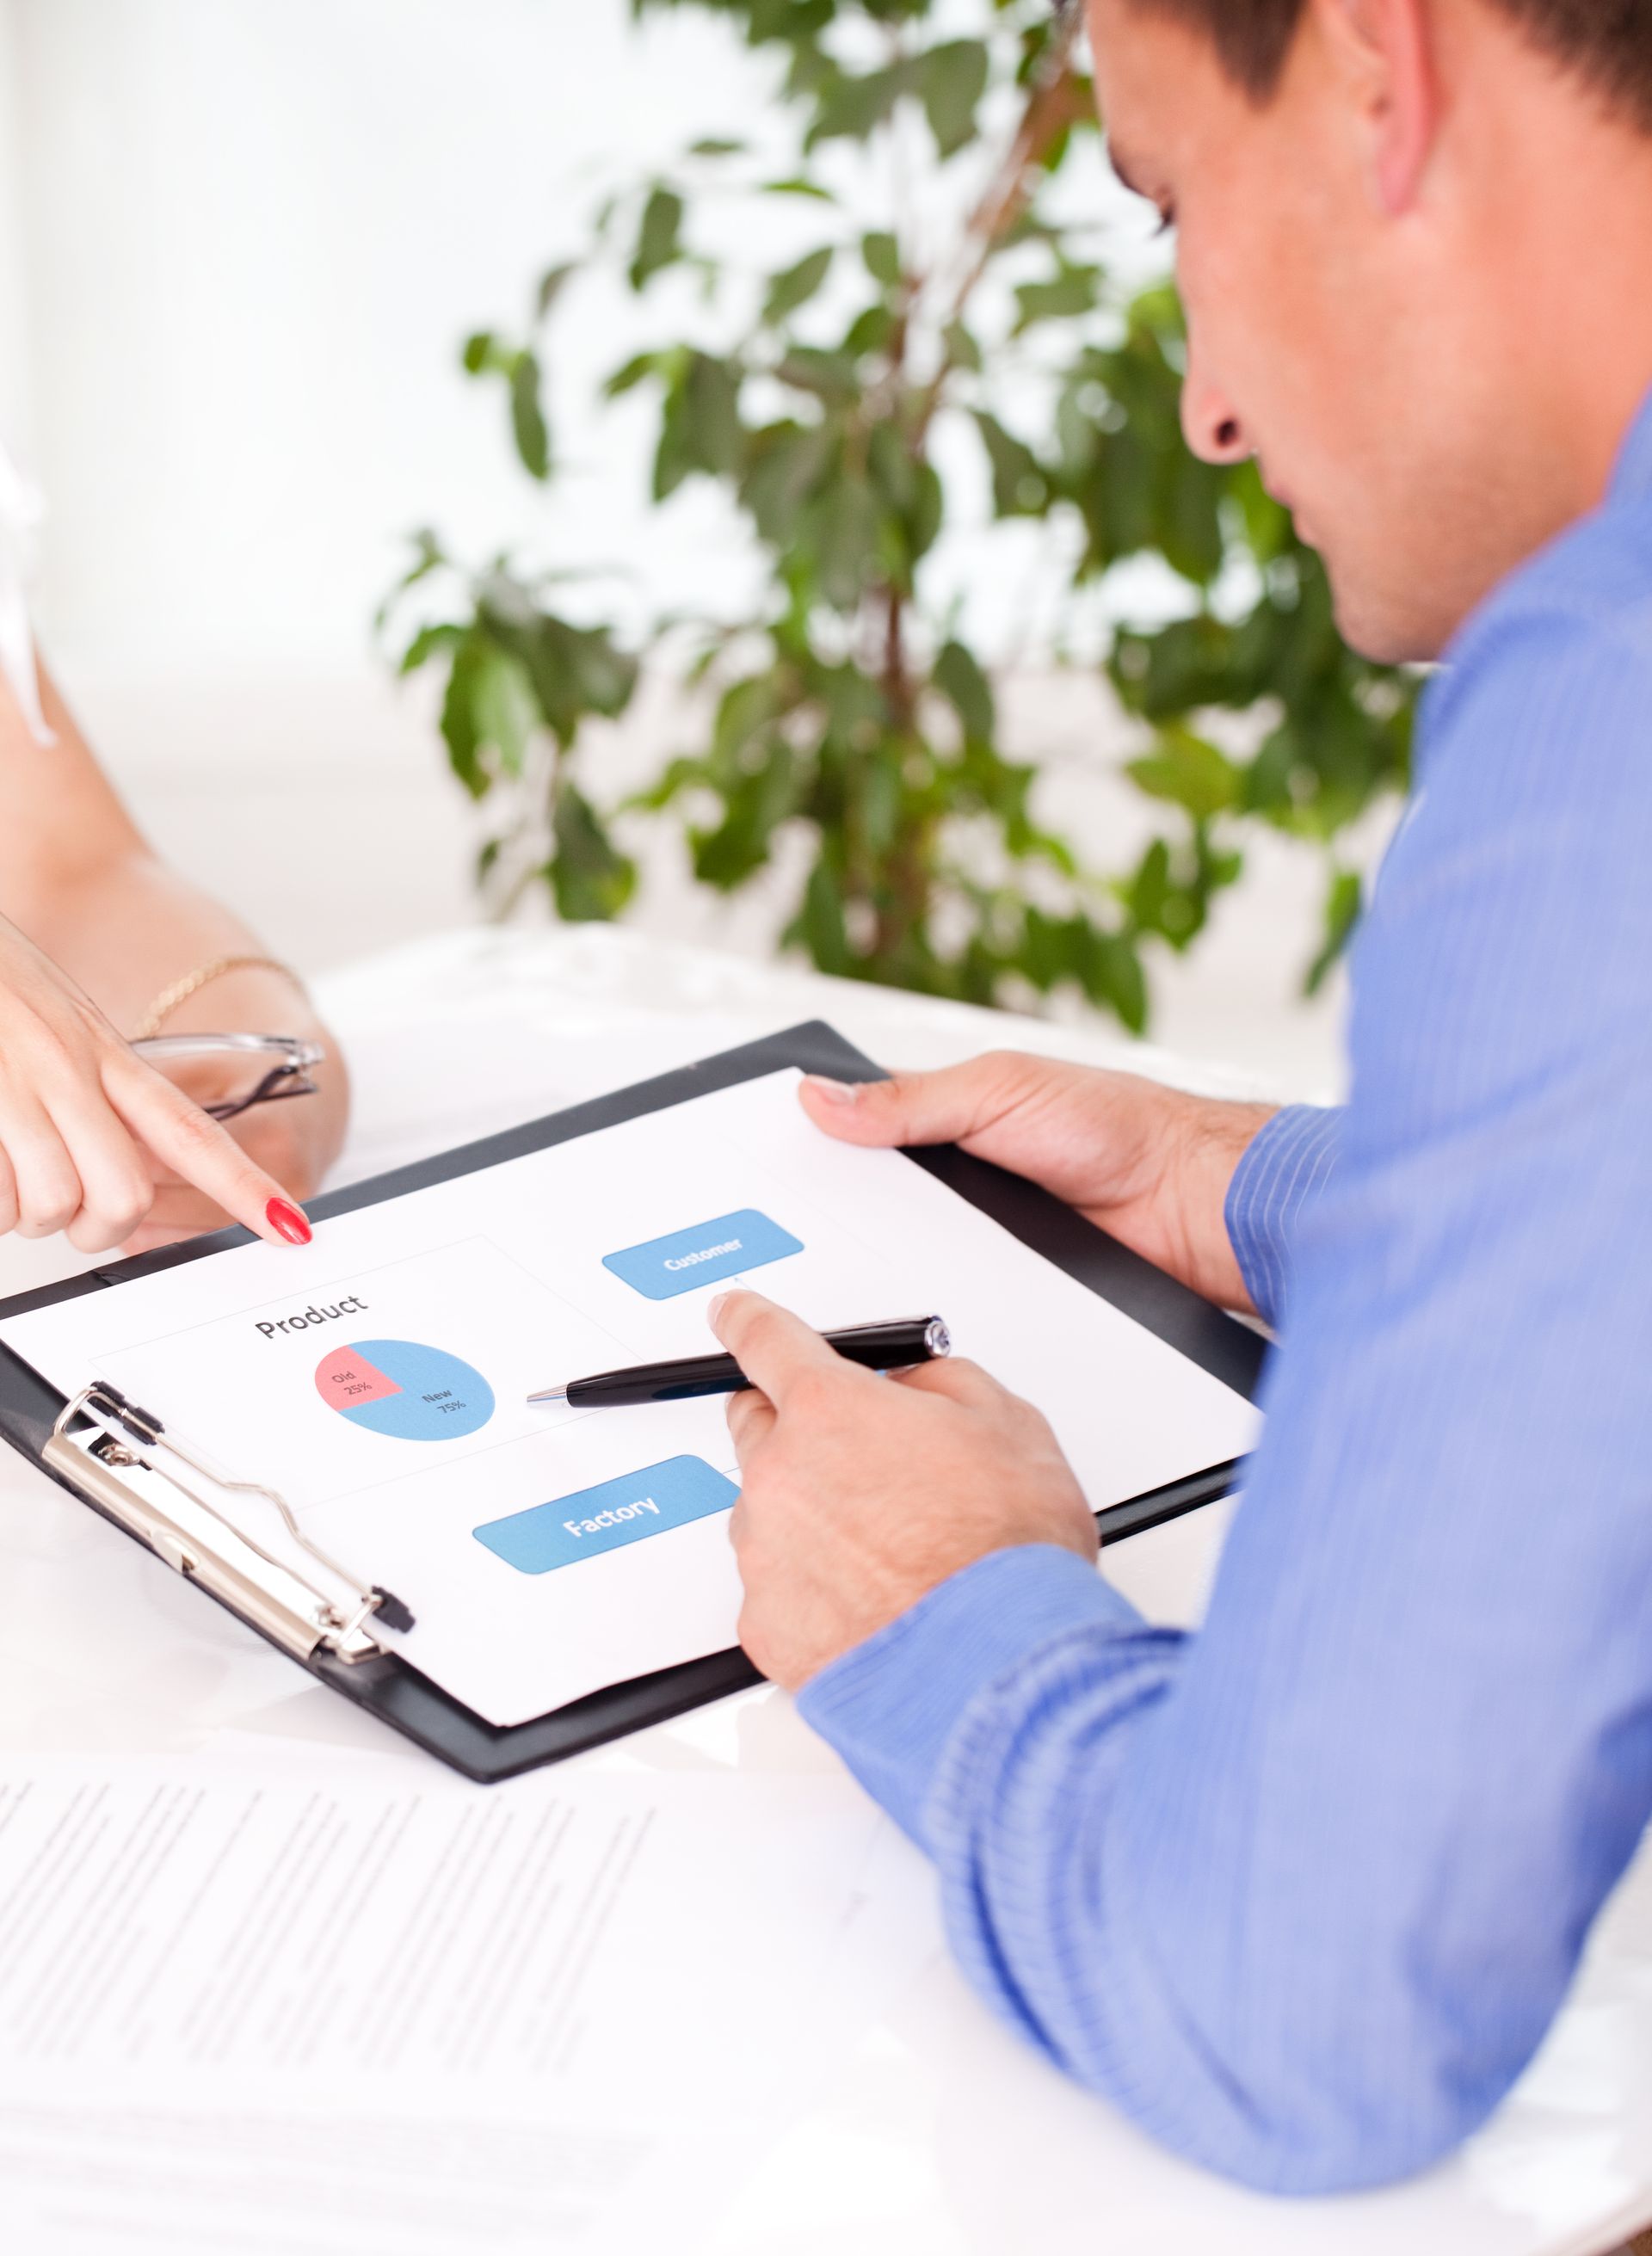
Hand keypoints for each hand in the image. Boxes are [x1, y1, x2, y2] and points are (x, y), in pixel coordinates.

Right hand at [0, 915, 314, 1254]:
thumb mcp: (61, 1032)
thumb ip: (99, 1096)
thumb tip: (121, 1175)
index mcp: (106, 1052)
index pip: (193, 1132)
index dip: (246, 1187)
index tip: (290, 1227)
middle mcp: (71, 1071)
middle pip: (126, 1196)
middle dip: (98, 1226)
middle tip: (69, 1211)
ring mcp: (18, 1091)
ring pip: (55, 1208)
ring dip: (28, 1214)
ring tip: (8, 1170)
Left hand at [716, 1289, 1098, 1690]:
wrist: (995, 1665)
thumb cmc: (1005, 1554)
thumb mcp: (1009, 1424)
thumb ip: (944, 1385)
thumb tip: (916, 1385)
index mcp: (831, 1410)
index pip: (767, 1340)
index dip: (749, 1319)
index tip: (735, 1313)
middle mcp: (781, 1475)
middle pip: (756, 1425)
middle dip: (796, 1426)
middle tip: (856, 1455)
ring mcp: (766, 1553)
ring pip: (767, 1513)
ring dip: (809, 1516)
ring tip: (887, 1551)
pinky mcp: (766, 1625)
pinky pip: (776, 1589)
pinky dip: (812, 1590)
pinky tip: (872, 1602)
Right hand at [800, 1053, 1273, 1311]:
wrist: (1187, 1205)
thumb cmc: (1114, 1126)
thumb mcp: (1000, 1092)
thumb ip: (911, 1100)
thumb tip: (822, 1097)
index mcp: (944, 1119)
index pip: (857, 1137)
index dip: (816, 1154)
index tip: (769, 1176)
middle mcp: (953, 1182)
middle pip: (868, 1211)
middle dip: (840, 1226)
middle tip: (798, 1243)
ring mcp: (973, 1239)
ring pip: (903, 1264)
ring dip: (887, 1272)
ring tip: (850, 1283)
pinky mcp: (999, 1288)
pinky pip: (949, 1302)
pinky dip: (934, 1307)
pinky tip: (913, 1313)